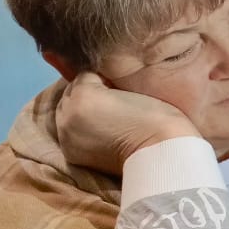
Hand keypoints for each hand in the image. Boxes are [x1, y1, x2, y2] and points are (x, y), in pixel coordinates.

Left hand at [54, 72, 196, 175]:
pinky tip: (102, 130)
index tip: (119, 85)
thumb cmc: (156, 117)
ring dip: (82, 110)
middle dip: (88, 93)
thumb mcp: (132, 86)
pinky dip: (82, 128)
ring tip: (107, 116)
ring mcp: (66, 137)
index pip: (86, 74)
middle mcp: (67, 116)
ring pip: (67, 111)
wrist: (161, 153)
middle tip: (113, 100)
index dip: (104, 78)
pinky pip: (70, 131)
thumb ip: (107, 83)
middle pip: (71, 92)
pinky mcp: (72, 154)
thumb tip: (98, 82)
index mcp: (83, 95)